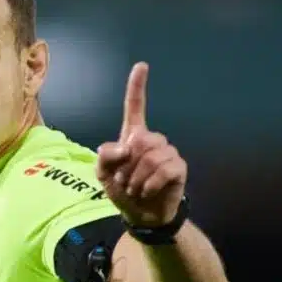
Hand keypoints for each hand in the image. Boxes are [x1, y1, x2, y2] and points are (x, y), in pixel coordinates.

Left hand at [96, 62, 186, 226]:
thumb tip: (126, 146)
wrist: (140, 215)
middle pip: (140, 140)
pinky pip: (164, 169)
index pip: (135, 107)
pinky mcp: (178, 167)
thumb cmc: (122, 191)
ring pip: (151, 156)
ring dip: (137, 178)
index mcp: (133, 136)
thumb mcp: (103, 175)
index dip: (137, 87)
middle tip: (125, 181)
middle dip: (127, 166)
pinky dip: (150, 184)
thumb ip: (106, 156)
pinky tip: (147, 191)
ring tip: (135, 188)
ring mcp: (167, 152)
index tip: (141, 66)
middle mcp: (152, 140)